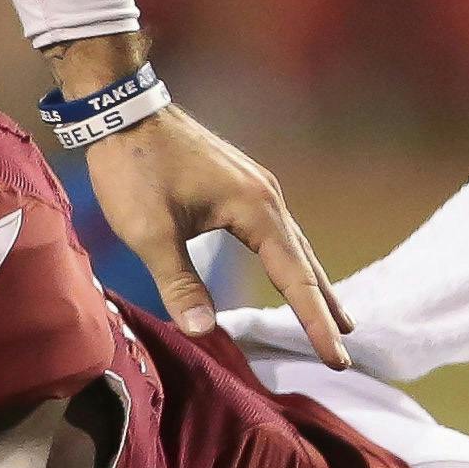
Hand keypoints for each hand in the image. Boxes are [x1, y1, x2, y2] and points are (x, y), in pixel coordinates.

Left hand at [75, 97, 347, 366]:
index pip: (296, 279)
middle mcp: (267, 196)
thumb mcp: (149, 231)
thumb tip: (203, 331)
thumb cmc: (134, 167)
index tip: (338, 359)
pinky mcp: (240, 183)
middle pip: (306, 261)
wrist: (121, 109)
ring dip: (312, 281)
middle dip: (326, 305)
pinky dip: (290, 258)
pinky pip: (276, 230)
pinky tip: (287, 267)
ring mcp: (255, 186)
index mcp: (255, 209)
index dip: (316, 322)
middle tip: (347, 346)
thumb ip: (179, 283)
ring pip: (293, 243)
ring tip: (333, 315)